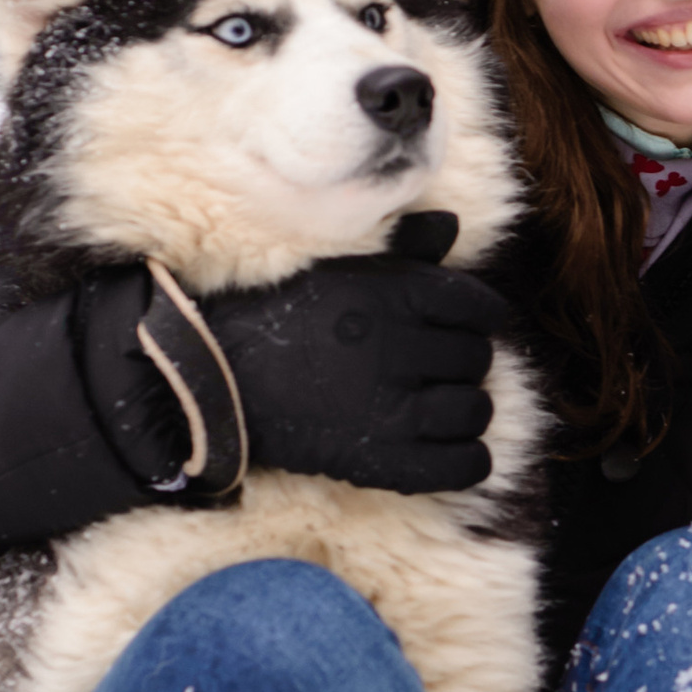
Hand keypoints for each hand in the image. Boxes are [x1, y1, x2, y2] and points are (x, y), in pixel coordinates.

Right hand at [200, 213, 507, 495]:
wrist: (213, 381)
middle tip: (433, 366)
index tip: (460, 323)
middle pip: (476, 357)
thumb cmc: (275, 315)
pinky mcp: (380, 460)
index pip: (477, 305)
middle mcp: (394, 348)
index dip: (477, 314)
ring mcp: (389, 409)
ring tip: (437, 404)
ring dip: (465, 408)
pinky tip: (446, 448)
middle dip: (463, 361)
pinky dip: (466, 460)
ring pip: (474, 409)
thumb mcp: (337, 266)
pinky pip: (461, 465)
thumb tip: (451, 225)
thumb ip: (401, 248)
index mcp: (388, 295)